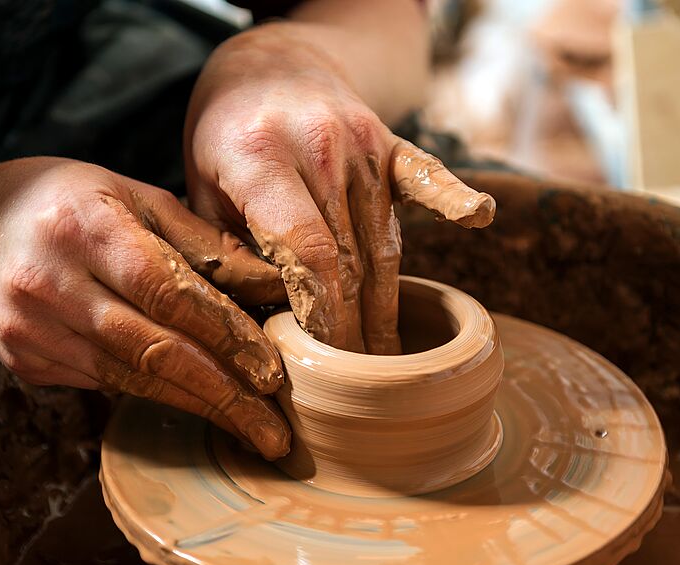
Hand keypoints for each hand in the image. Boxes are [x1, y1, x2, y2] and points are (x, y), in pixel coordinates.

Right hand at [0, 157, 290, 458]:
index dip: (227, 337)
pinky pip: (105, 384)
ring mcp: (30, 329)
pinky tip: (195, 402)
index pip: (169, 293)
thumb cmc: (67, 201)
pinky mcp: (24, 361)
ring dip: (197, 406)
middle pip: (153, 350)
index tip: (273, 374)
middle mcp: (50, 283)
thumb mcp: (135, 197)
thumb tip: (272, 287)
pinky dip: (156, 393)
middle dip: (223, 396)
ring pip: (131, 379)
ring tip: (249, 429)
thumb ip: (202, 243)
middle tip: (275, 433)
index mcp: (86, 228)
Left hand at [185, 27, 494, 353]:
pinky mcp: (389, 142)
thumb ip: (226, 249)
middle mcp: (320, 145)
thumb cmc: (225, 139)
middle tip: (358, 383)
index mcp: (261, 157)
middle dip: (354, 327)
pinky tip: (479, 216)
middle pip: (349, 256)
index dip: (321, 310)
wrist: (268, 65)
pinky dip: (453, 198)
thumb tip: (258, 319)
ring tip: (390, 359)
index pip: (305, 249)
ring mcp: (362, 141)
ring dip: (387, 304)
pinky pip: (427, 175)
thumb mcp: (200, 189)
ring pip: (383, 240)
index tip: (326, 358)